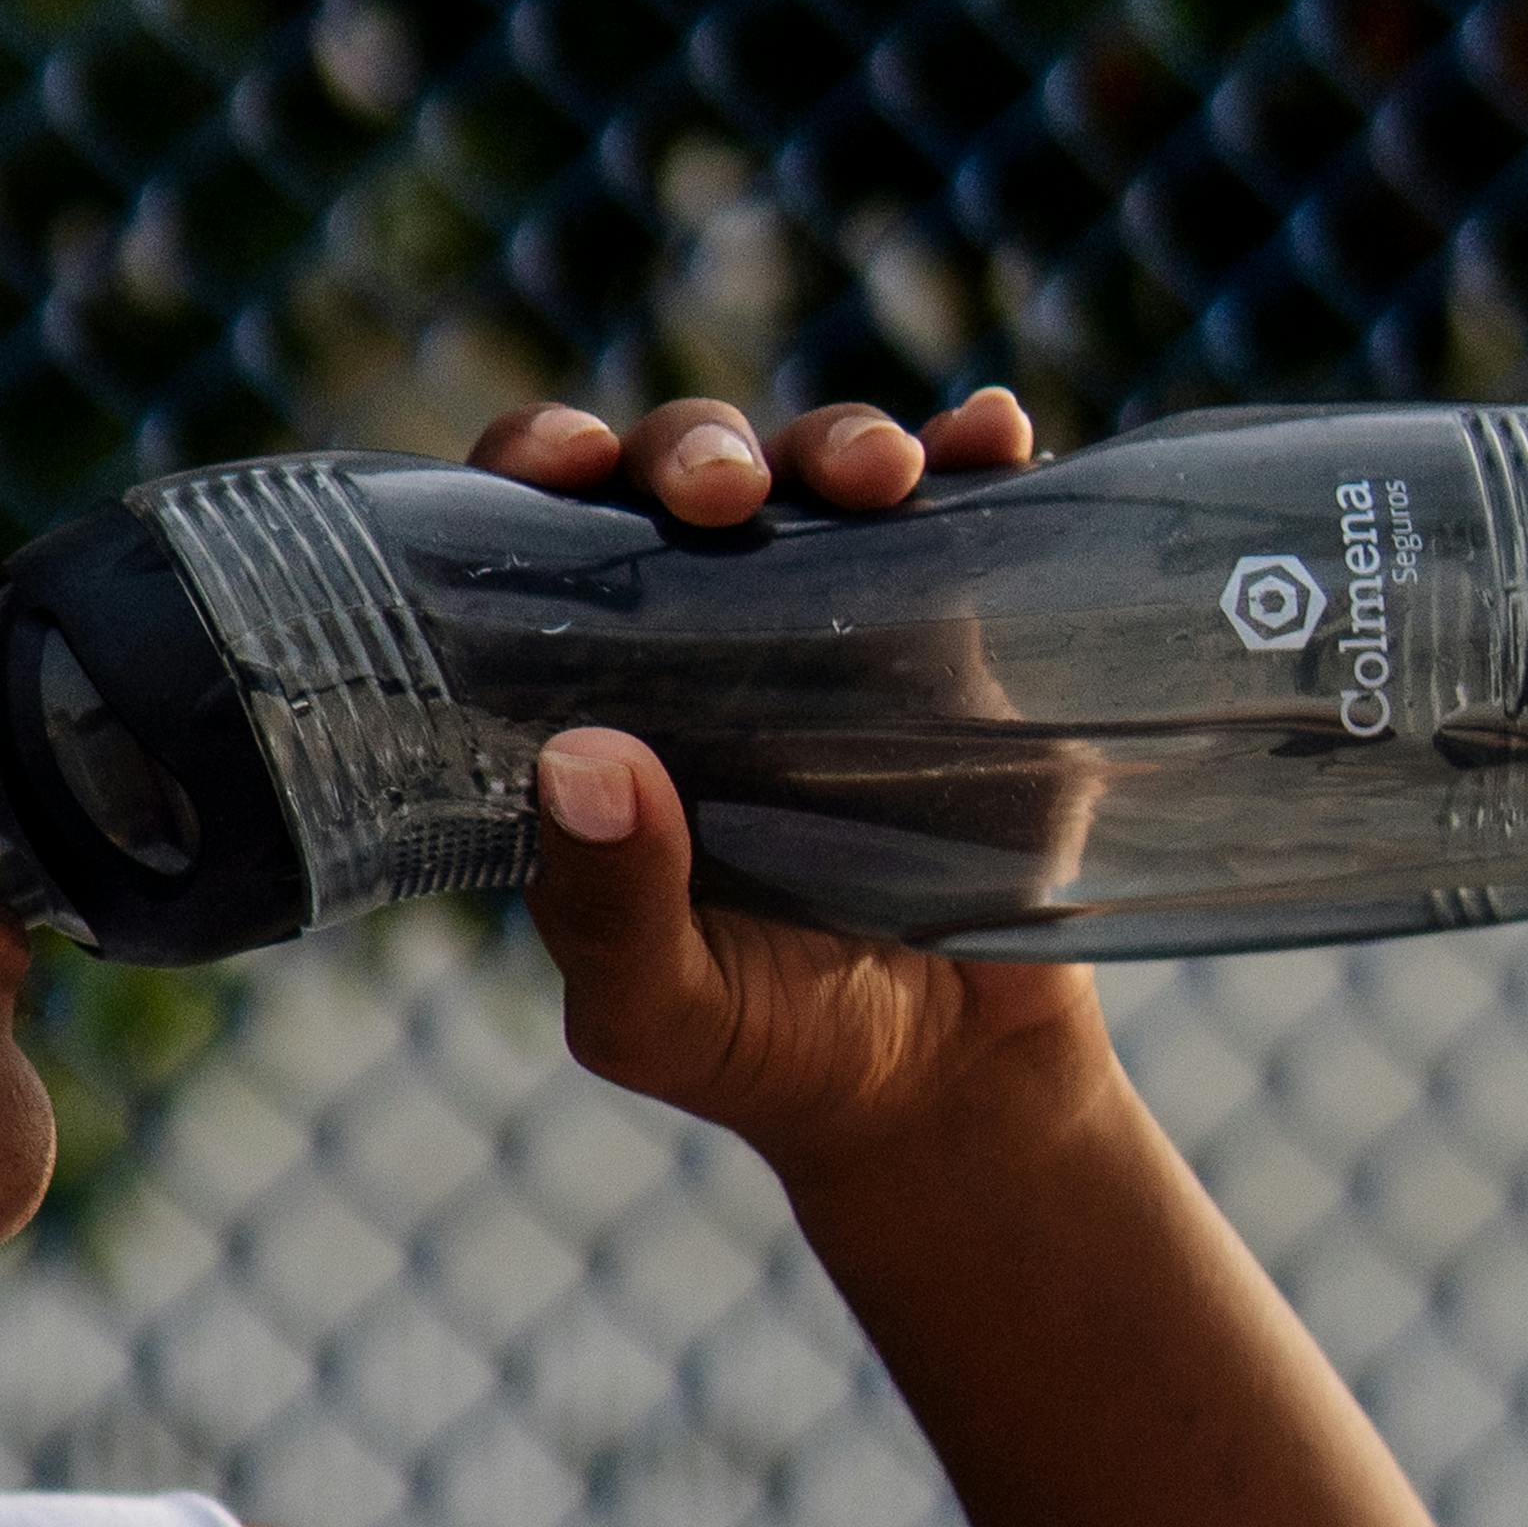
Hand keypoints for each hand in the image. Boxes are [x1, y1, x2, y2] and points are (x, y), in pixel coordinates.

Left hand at [469, 388, 1116, 1188]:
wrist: (946, 1089)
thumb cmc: (766, 1050)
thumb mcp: (661, 1012)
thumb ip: (609, 909)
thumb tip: (581, 757)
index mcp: (598, 707)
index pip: (537, 553)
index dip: (535, 475)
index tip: (565, 463)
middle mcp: (705, 639)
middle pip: (678, 483)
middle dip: (696, 450)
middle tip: (726, 494)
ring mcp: (839, 624)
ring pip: (816, 476)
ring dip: (837, 442)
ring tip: (880, 476)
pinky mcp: (961, 635)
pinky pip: (968, 511)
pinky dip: (976, 454)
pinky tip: (993, 437)